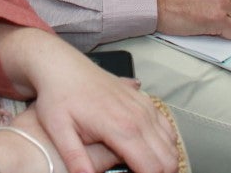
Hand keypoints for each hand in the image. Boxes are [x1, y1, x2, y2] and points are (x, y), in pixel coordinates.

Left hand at [0, 27, 178, 172]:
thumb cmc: (59, 96)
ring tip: (141, 167)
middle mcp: (139, 117)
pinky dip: (164, 144)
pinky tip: (147, 150)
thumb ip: (75, 158)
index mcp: (121, 128)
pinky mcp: (144, 100)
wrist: (63, 67)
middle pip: (168, 159)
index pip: (152, 168)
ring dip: (163, 160)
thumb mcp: (59, 130)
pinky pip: (167, 127)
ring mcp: (144, 106)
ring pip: (171, 144)